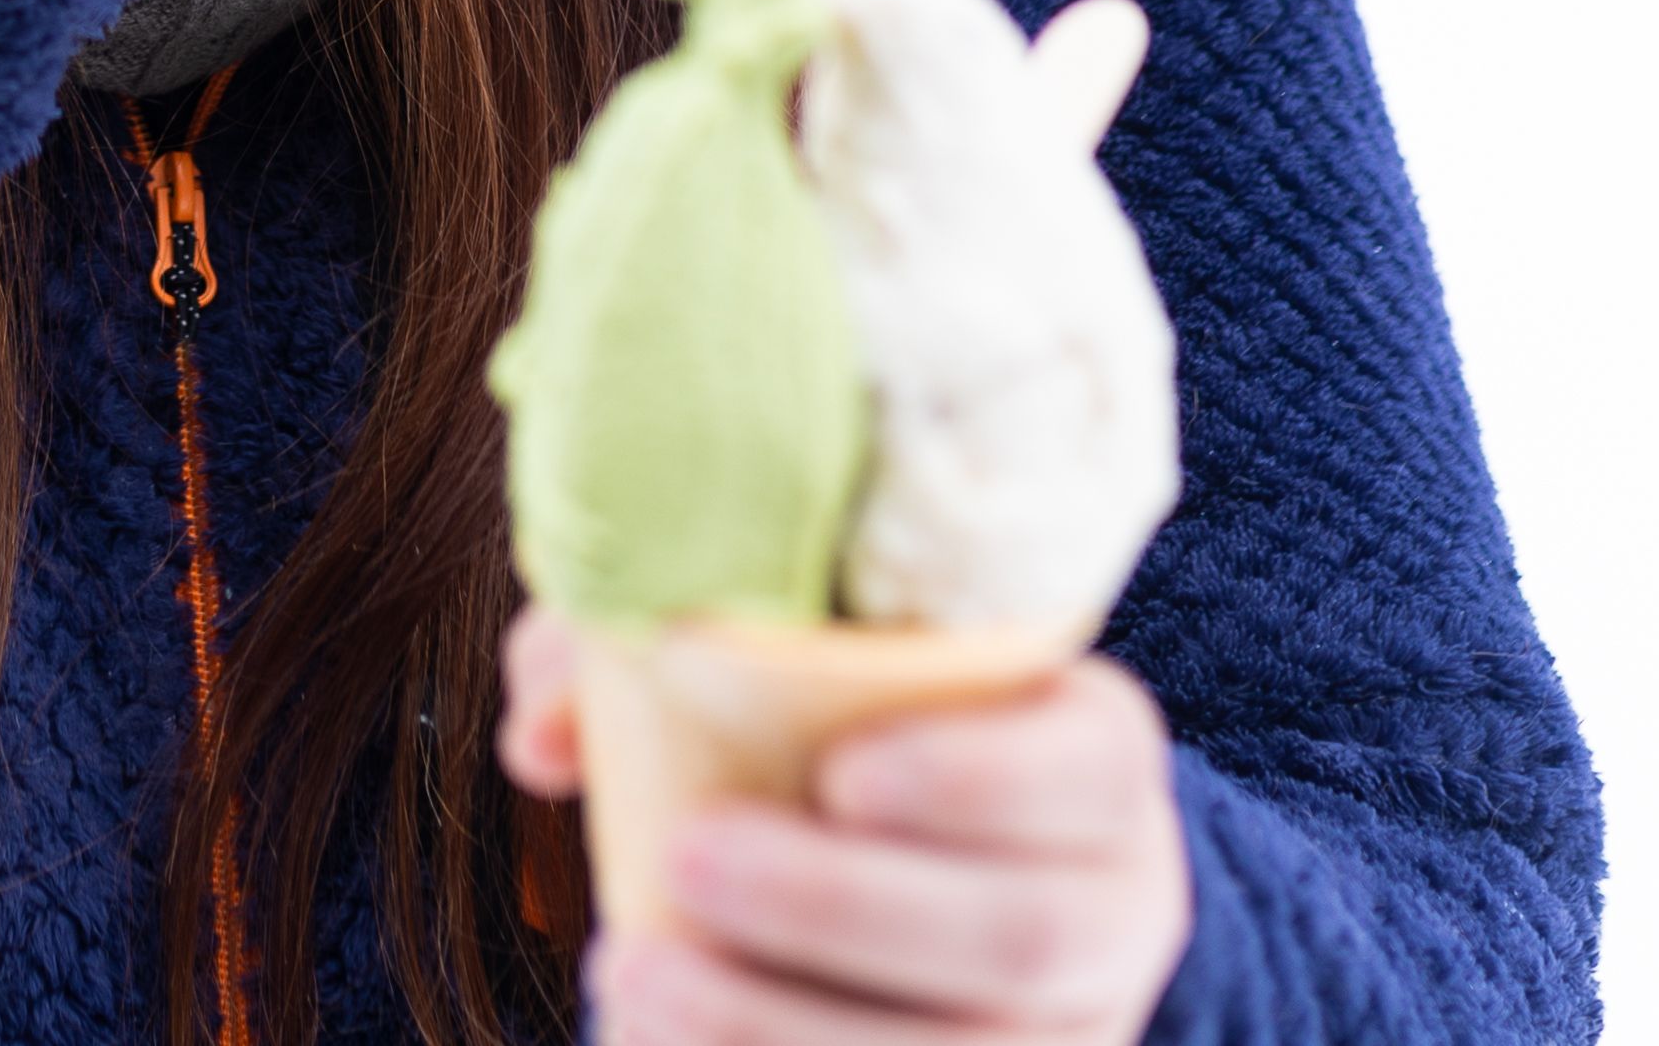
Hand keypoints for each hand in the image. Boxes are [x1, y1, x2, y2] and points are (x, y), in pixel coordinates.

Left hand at [498, 603, 1191, 1042]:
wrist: (944, 872)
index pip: (1084, 765)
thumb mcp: (795, 659)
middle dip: (842, 906)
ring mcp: (1076, 1030)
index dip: (975, 778)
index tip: (839, 773)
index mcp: (1095, 753)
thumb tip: (541, 733)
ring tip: (634, 975)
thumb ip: (660, 650)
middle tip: (686, 857)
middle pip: (1018, 931)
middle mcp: (1117, 903)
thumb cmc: (852, 737)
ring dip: (784, 1026)